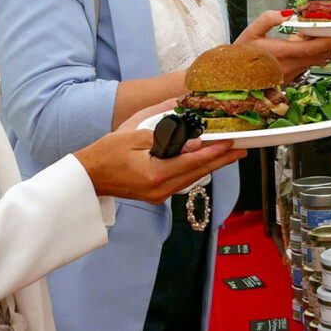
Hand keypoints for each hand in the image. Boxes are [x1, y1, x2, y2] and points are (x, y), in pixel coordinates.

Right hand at [75, 99, 245, 203]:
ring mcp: (159, 195)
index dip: (217, 152)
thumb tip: (195, 140)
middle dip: (222, 159)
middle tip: (242, 148)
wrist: (88, 176)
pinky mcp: (156, 194)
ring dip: (211, 164)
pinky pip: (182, 180)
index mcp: (156, 175)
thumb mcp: (135, 135)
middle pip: (199, 172)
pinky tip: (206, 161)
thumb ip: (166, 137)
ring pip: (193, 178)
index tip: (234, 143)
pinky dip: (196, 168)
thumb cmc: (107, 152)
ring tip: (230, 153)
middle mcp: (161, 189)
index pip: (195, 161)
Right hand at [236, 9, 330, 82]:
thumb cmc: (240, 55)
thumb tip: (289, 13)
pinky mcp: (292, 78)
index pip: (313, 48)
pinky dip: (319, 55)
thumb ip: (270, 18)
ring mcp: (293, 74)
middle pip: (322, 56)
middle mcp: (291, 67)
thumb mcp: (251, 31)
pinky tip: (320, 45)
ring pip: (318, 61)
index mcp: (282, 54)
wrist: (232, 77)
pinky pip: (310, 65)